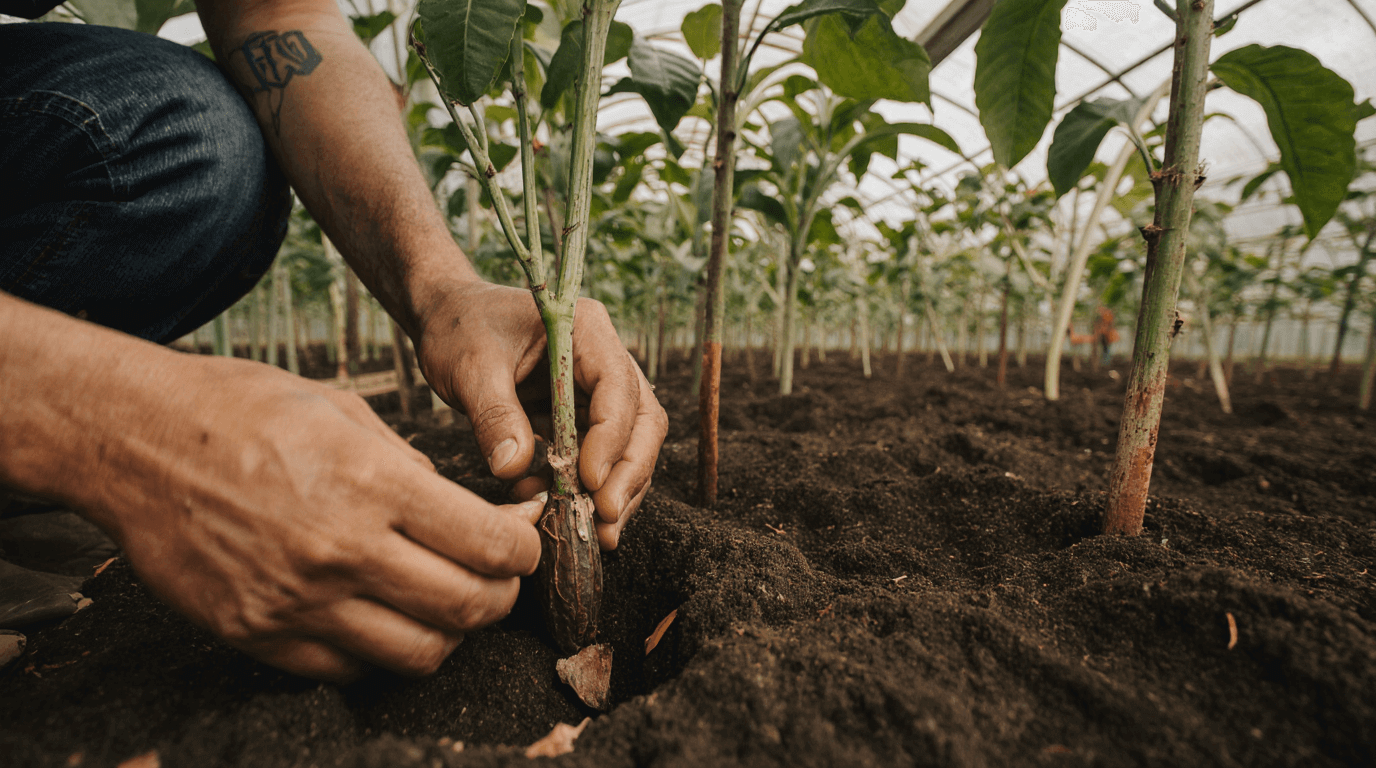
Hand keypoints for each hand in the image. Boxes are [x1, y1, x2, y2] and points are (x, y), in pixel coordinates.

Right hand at [92, 354, 544, 681]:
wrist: (135, 442)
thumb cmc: (242, 411)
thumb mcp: (344, 413)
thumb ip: (412, 470)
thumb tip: (470, 514)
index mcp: (373, 483)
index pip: (489, 544)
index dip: (524, 552)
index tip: (524, 546)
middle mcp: (342, 550)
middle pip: (467, 608)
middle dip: (501, 598)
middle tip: (498, 581)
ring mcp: (298, 602)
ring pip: (417, 653)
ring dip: (448, 633)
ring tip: (444, 604)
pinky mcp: (258, 635)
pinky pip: (350, 670)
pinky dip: (382, 652)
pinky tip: (381, 618)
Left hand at [413, 281, 666, 550]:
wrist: (446, 318)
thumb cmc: (459, 329)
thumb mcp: (470, 368)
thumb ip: (494, 416)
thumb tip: (514, 469)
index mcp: (586, 330)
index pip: (619, 388)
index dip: (612, 439)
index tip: (588, 481)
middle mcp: (602, 359)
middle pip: (641, 422)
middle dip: (628, 475)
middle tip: (605, 522)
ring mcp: (595, 389)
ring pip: (628, 445)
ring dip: (613, 491)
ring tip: (594, 533)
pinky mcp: (580, 415)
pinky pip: (596, 457)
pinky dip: (582, 489)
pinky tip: (552, 509)